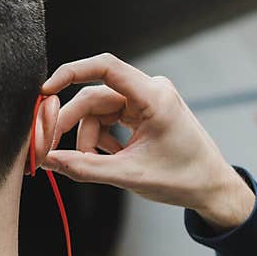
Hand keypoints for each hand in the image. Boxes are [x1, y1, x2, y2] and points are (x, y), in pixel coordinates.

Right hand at [40, 53, 254, 231]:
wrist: (211, 188)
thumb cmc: (182, 179)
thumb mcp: (128, 175)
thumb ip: (84, 167)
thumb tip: (48, 159)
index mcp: (154, 97)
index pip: (105, 67)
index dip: (70, 73)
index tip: (45, 92)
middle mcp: (150, 91)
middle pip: (93, 98)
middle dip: (71, 124)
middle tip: (49, 149)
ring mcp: (146, 100)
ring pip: (97, 112)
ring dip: (88, 139)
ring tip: (94, 165)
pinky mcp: (142, 111)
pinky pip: (108, 118)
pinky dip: (100, 139)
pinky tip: (110, 158)